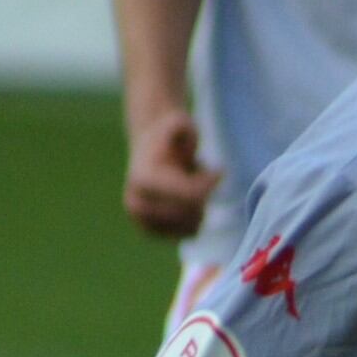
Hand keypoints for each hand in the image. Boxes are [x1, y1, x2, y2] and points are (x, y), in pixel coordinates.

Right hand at [124, 103, 220, 238]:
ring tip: (191, 187)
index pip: (191, 195)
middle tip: (203, 176)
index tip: (219, 170)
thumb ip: (181, 126)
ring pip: (192, 225)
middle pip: (191, 212)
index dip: (210, 184)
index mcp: (143, 180)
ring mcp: (142, 221)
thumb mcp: (178, 124)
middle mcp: (136, 204)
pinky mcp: (152, 232)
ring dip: (200, 207)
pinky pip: (189, 233)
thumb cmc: (170, 137)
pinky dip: (196, 218)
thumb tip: (181, 129)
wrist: (150, 149)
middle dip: (204, 194)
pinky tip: (188, 201)